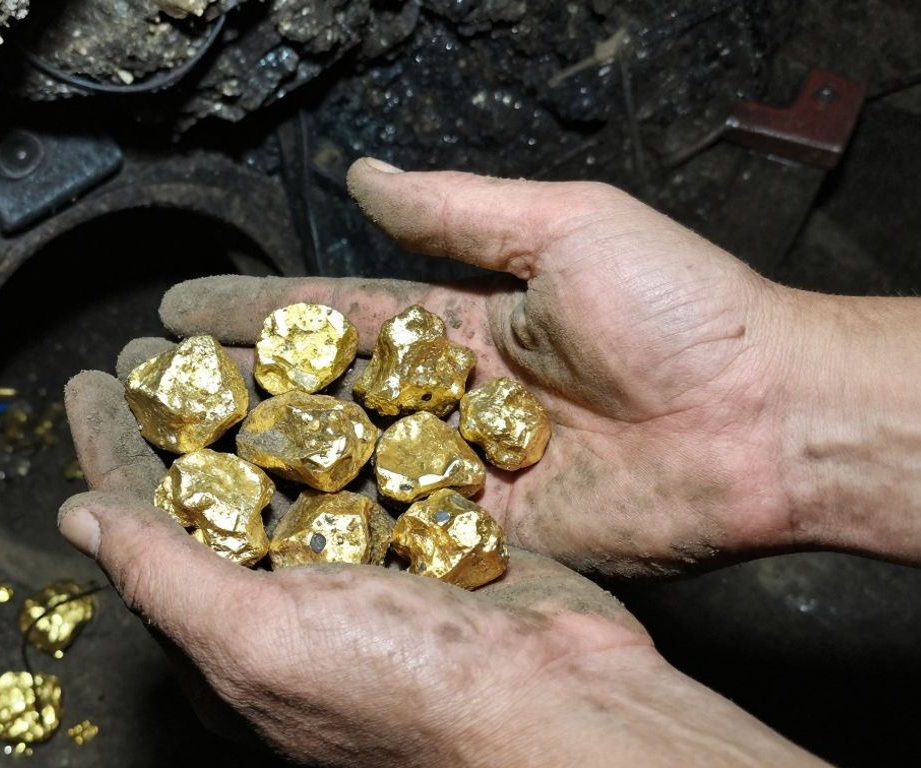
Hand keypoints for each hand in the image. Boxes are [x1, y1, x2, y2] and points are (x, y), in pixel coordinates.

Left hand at [59, 370, 819, 766]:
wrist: (557, 700)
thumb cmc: (400, 691)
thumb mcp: (253, 639)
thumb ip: (161, 576)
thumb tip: (78, 519)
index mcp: (229, 640)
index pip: (143, 533)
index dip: (111, 454)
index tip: (89, 386)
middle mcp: (287, 603)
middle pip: (210, 485)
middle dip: (178, 411)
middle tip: (152, 346)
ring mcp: (358, 565)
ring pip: (287, 461)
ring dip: (254, 397)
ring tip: (224, 334)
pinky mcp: (425, 533)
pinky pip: (367, 455)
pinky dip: (344, 406)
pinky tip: (326, 357)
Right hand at [159, 159, 803, 576]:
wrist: (766, 420)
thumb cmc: (684, 312)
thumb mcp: (564, 227)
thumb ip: (457, 211)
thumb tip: (367, 175)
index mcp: (462, 320)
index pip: (332, 313)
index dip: (256, 310)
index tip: (182, 308)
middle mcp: (450, 397)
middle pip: (322, 397)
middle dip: (238, 395)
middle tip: (154, 395)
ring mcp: (466, 468)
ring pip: (347, 468)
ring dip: (270, 467)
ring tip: (180, 466)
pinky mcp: (489, 530)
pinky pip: (400, 528)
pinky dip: (340, 531)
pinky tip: (268, 531)